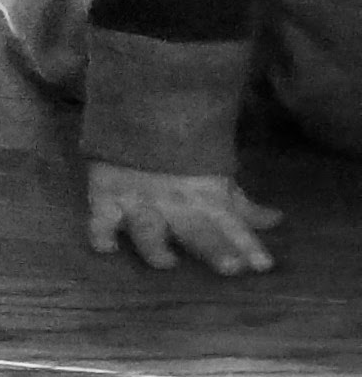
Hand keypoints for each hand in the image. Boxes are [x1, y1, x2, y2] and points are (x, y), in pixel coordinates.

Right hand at [85, 160, 281, 274]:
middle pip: (195, 231)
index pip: (232, 226)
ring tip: (167, 262)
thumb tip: (277, 220)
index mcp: (206, 199)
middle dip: (214, 247)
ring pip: (149, 230)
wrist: (136, 111)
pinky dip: (101, 233)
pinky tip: (106, 248)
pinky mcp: (105, 197)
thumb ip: (243, 205)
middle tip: (230, 266)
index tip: (264, 266)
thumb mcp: (218, 177)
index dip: (247, 245)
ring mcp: (139, 203)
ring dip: (158, 246)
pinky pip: (99, 218)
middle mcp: (175, 205)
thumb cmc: (185, 151)